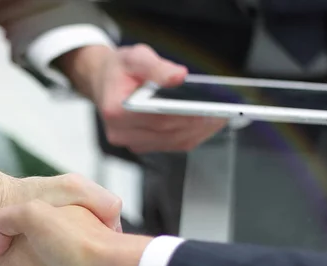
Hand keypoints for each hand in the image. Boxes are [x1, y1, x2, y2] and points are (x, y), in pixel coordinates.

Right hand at [58, 44, 226, 152]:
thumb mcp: (135, 57)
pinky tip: (206, 125)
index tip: (208, 111)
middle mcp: (121, 132)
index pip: (157, 118)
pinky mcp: (142, 146)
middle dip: (197, 123)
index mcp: (116, 110)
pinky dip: (191, 135)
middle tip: (221, 113)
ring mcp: (131, 142)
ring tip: (219, 118)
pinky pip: (172, 145)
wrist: (104, 82)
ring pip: (173, 142)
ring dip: (198, 132)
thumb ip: (156, 67)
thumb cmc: (119, 70)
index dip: (185, 115)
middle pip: (168, 132)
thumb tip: (178, 77)